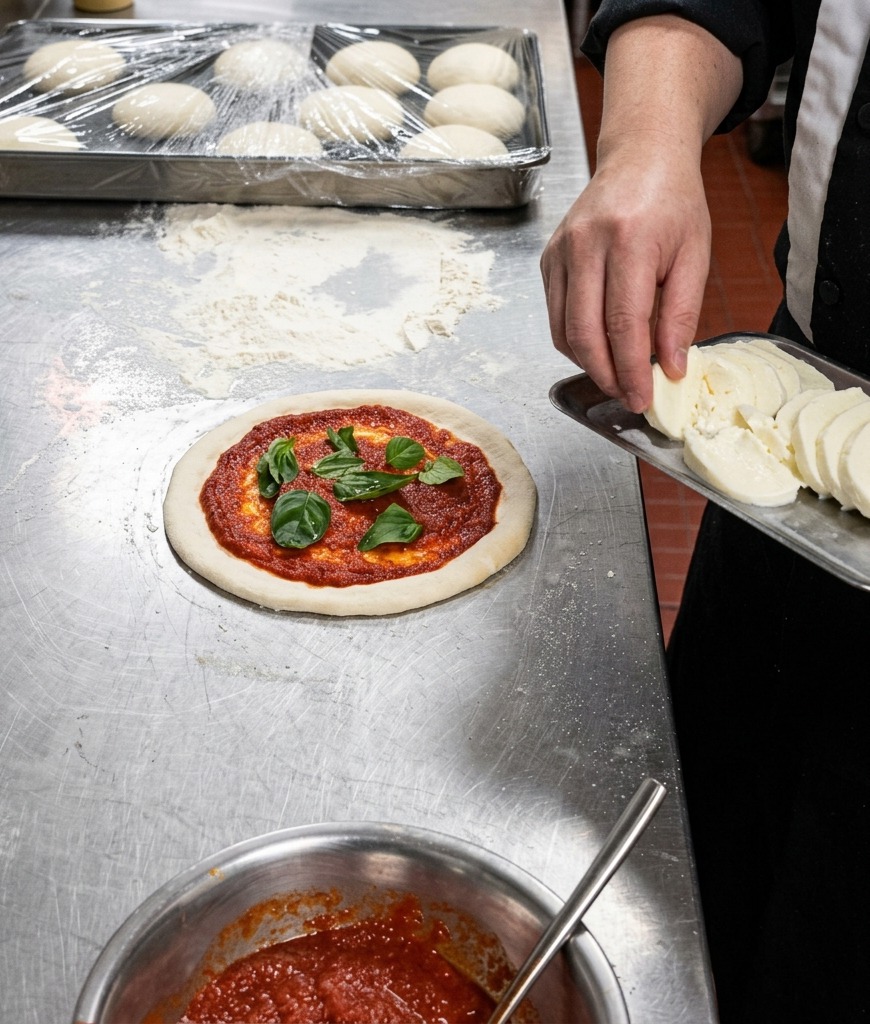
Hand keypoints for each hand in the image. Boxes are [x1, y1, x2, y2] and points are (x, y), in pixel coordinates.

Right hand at [541, 139, 710, 412]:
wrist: (640, 156)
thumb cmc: (673, 202)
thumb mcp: (695, 255)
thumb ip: (682, 315)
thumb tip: (671, 368)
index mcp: (629, 240)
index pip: (623, 323)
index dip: (631, 369)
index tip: (643, 398)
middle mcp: (585, 245)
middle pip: (584, 334)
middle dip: (606, 376)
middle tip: (629, 397)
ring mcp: (560, 251)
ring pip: (563, 331)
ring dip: (589, 364)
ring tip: (617, 376)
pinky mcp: (548, 259)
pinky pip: (556, 316)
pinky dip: (576, 341)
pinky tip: (600, 346)